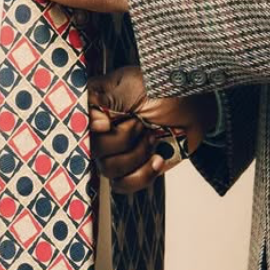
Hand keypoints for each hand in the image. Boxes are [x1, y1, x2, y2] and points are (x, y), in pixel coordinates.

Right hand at [88, 65, 216, 194]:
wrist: (194, 104)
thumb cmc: (162, 87)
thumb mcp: (129, 85)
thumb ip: (101, 99)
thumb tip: (92, 125)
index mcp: (96, 106)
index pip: (75, 124)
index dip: (91, 129)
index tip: (107, 123)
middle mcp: (101, 130)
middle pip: (93, 150)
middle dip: (123, 139)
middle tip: (140, 123)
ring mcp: (116, 151)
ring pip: (109, 169)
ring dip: (136, 155)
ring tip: (152, 138)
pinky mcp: (133, 167)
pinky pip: (123, 185)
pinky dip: (143, 174)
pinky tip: (157, 158)